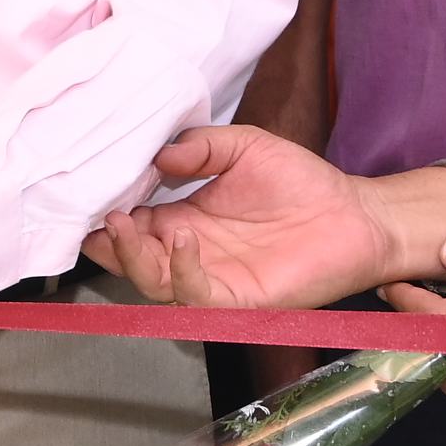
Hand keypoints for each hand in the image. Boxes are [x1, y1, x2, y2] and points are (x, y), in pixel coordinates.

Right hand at [88, 126, 404, 312]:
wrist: (356, 214)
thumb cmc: (303, 181)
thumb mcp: (244, 146)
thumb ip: (201, 147)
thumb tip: (158, 156)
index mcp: (182, 219)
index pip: (131, 224)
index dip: (107, 211)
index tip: (89, 190)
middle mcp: (189, 253)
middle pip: (131, 259)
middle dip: (107, 241)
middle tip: (99, 214)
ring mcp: (211, 278)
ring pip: (152, 283)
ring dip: (133, 257)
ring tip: (126, 223)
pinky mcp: (238, 299)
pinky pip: (195, 297)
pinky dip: (182, 272)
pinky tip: (184, 238)